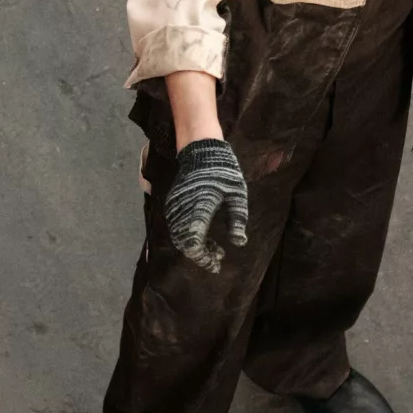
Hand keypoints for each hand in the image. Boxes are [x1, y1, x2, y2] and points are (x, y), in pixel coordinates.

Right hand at [164, 138, 247, 272]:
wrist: (201, 148)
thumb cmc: (223, 170)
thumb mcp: (237, 194)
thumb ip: (238, 219)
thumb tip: (239, 242)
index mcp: (198, 208)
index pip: (193, 242)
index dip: (203, 257)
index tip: (216, 264)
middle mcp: (181, 209)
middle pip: (184, 243)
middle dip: (201, 255)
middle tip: (218, 258)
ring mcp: (174, 206)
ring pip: (179, 236)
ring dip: (195, 246)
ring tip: (215, 250)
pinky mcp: (172, 203)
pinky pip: (177, 227)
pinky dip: (189, 236)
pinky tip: (204, 237)